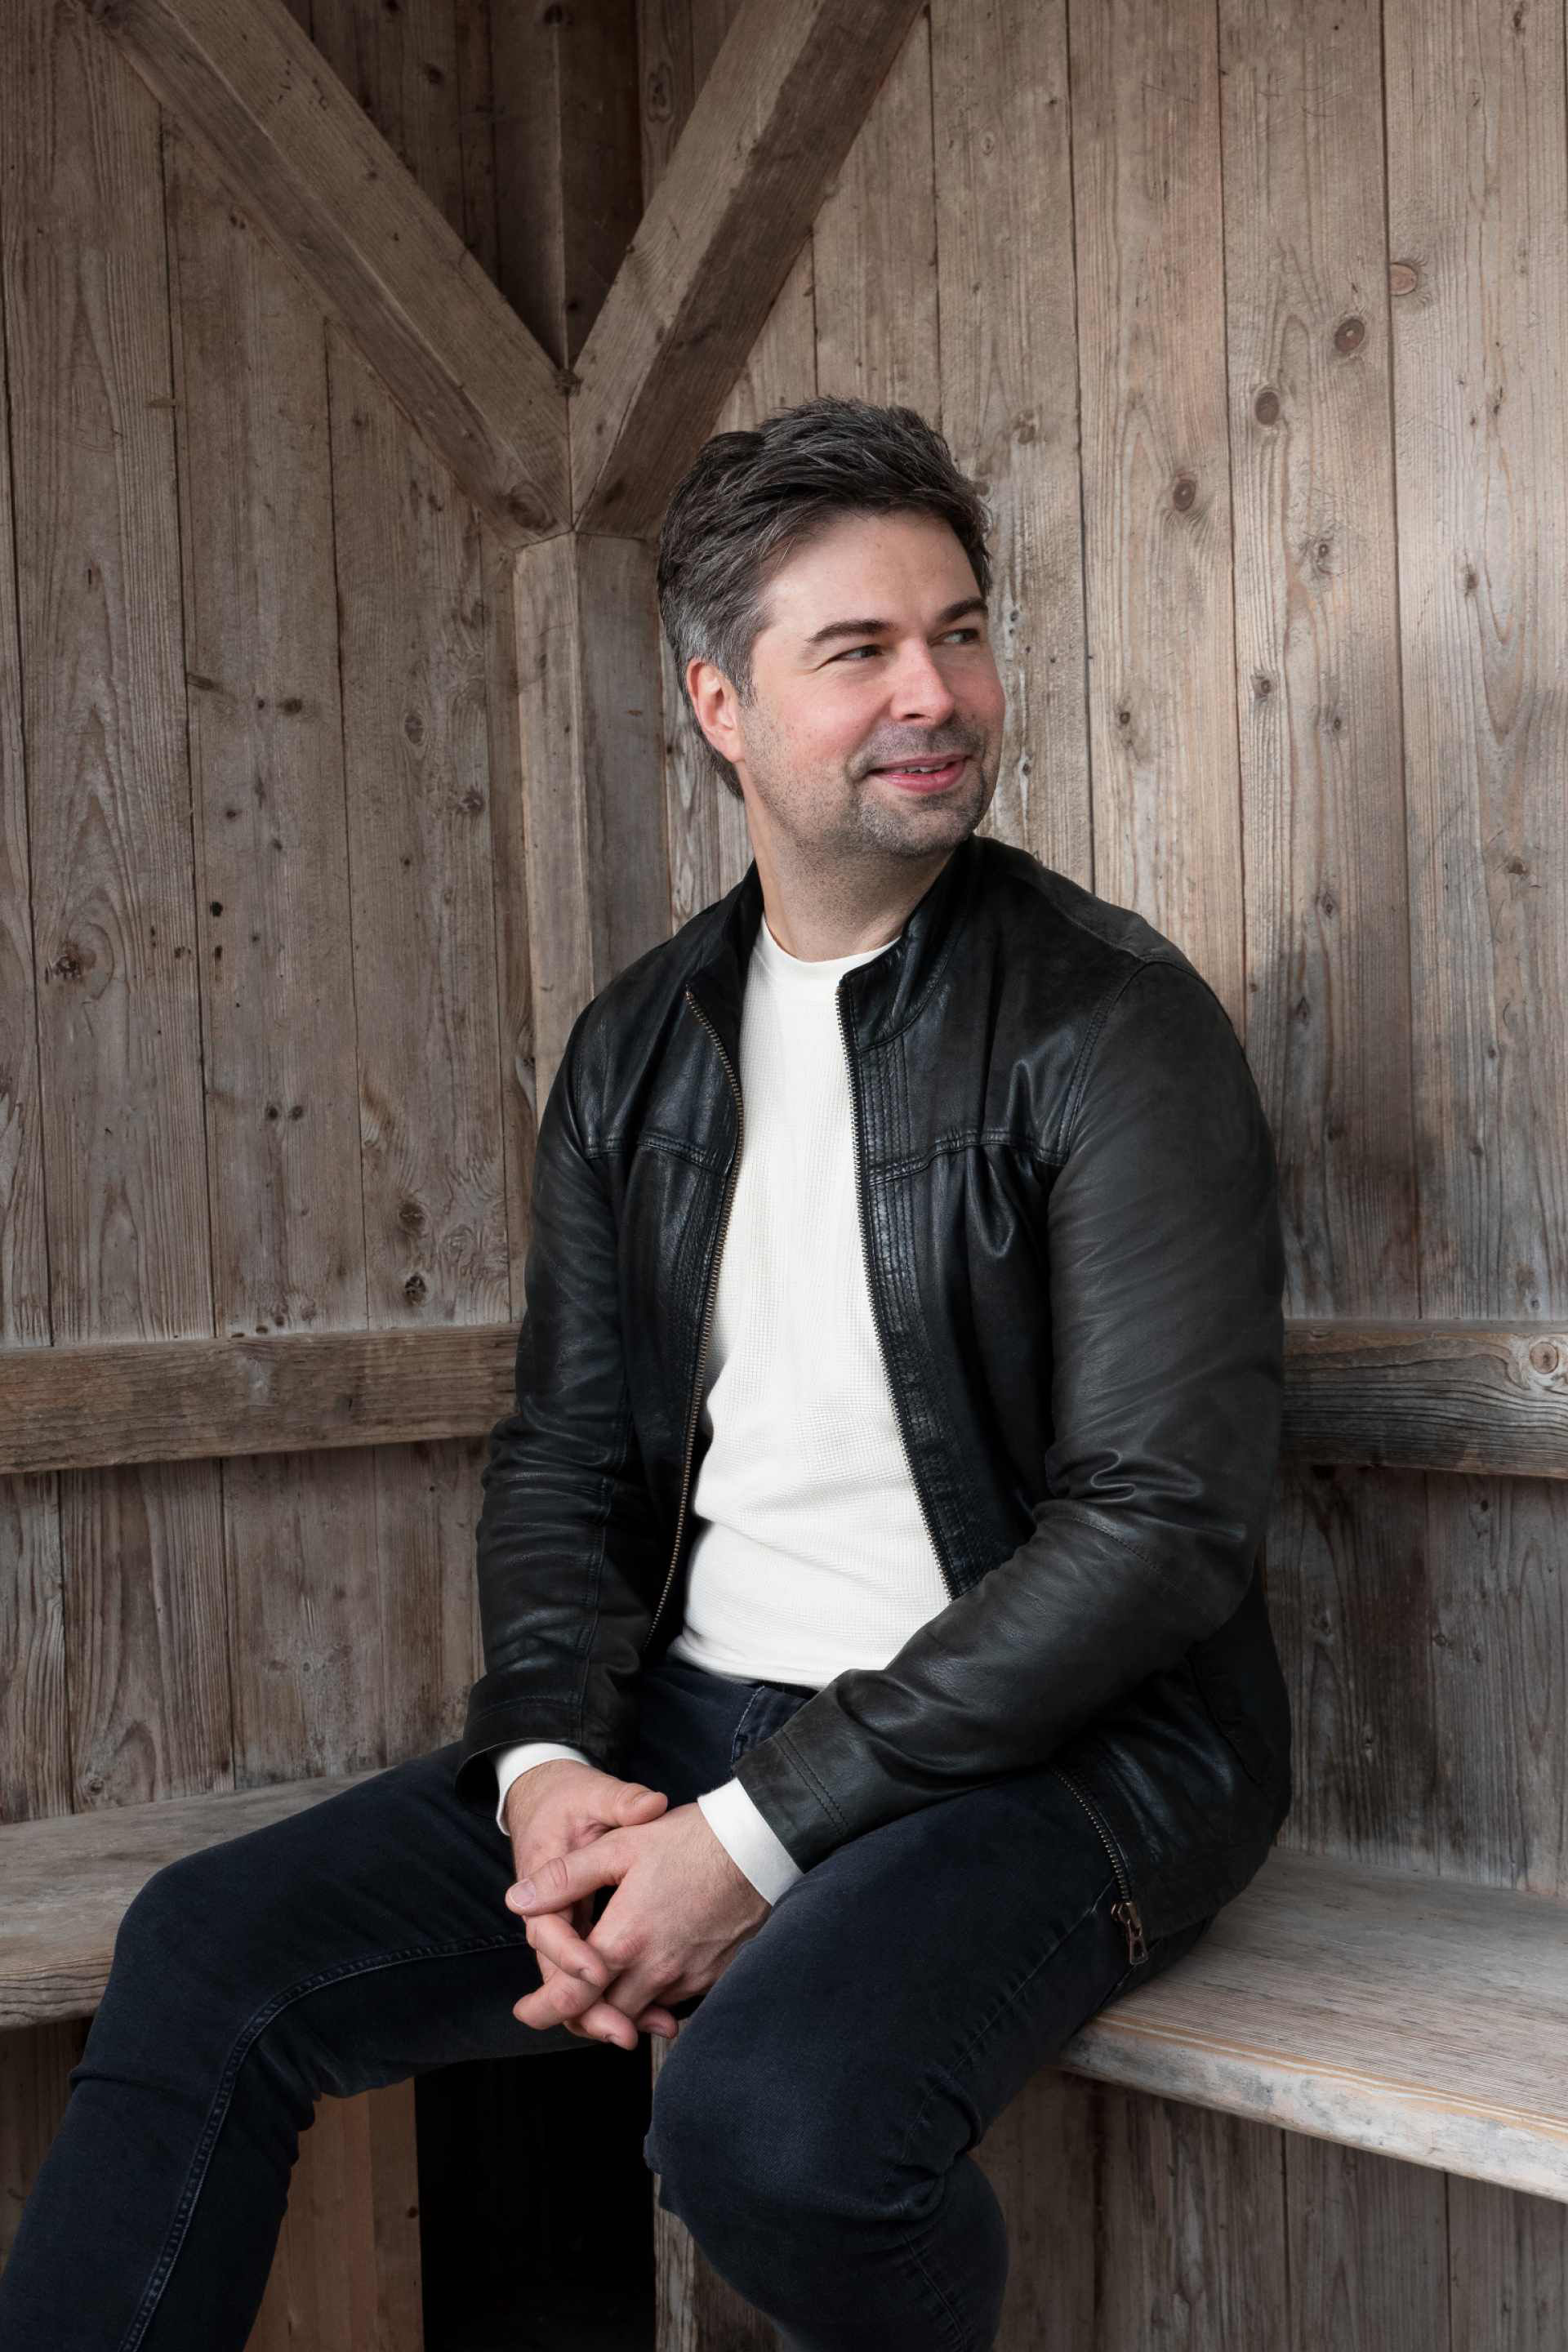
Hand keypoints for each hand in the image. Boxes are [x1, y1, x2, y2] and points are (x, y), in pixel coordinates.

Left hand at [507, 1799, 771, 2048]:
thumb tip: (518, 1900)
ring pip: (639, 2012)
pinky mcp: (713, 1975)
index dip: (543, 2011)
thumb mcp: (620, 1846)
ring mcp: (688, 1977)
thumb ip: (565, 1877)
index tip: (525, 2012)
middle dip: (578, 2015)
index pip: (573, 1998)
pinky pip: (671, 1999)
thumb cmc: (689, 1840)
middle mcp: (656, 1969)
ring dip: (616, 2007)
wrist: (758, 1845)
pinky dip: (651, 1995)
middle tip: (560, 2002)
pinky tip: (647, 1968)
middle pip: (605, 2016)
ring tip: (602, 1987)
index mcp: (626, 1939)